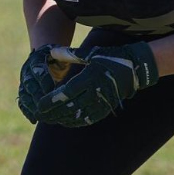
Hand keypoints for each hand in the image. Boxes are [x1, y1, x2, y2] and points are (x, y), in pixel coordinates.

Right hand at [17, 44, 85, 123]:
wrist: (50, 57)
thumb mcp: (66, 55)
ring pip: (24, 94)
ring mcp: (24, 81)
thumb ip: (70, 58)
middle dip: (38, 96)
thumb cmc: (63, 57)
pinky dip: (27, 111)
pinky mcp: (24, 91)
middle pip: (29, 84)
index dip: (45, 80)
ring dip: (32, 106)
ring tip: (42, 116)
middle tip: (47, 107)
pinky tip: (35, 119)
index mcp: (37, 58)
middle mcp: (27, 69)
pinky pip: (22, 102)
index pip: (38, 69)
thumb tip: (80, 60)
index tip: (54, 90)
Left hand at [36, 42, 158, 126]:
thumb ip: (71, 54)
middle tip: (40, 115)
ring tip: (49, 119)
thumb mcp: (91, 53)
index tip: (39, 105)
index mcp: (90, 77)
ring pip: (78, 116)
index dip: (52, 101)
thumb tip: (52, 52)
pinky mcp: (106, 109)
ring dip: (62, 119)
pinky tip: (65, 121)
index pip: (67, 93)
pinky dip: (75, 122)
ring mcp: (102, 102)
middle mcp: (96, 92)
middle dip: (53, 113)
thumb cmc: (109, 57)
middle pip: (70, 108)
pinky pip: (88, 119)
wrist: (134, 68)